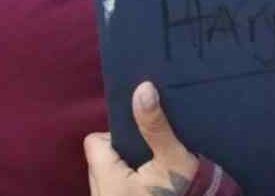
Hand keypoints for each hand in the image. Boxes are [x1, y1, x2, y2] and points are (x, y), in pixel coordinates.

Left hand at [84, 82, 198, 195]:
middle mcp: (100, 194)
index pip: (93, 141)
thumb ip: (155, 126)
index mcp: (107, 179)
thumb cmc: (180, 194)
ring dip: (127, 171)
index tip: (140, 136)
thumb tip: (142, 88)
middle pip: (101, 159)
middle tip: (150, 153)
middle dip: (122, 152)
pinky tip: (152, 188)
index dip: (114, 133)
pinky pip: (117, 192)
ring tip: (152, 170)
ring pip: (109, 178)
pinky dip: (131, 186)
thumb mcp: (172, 160)